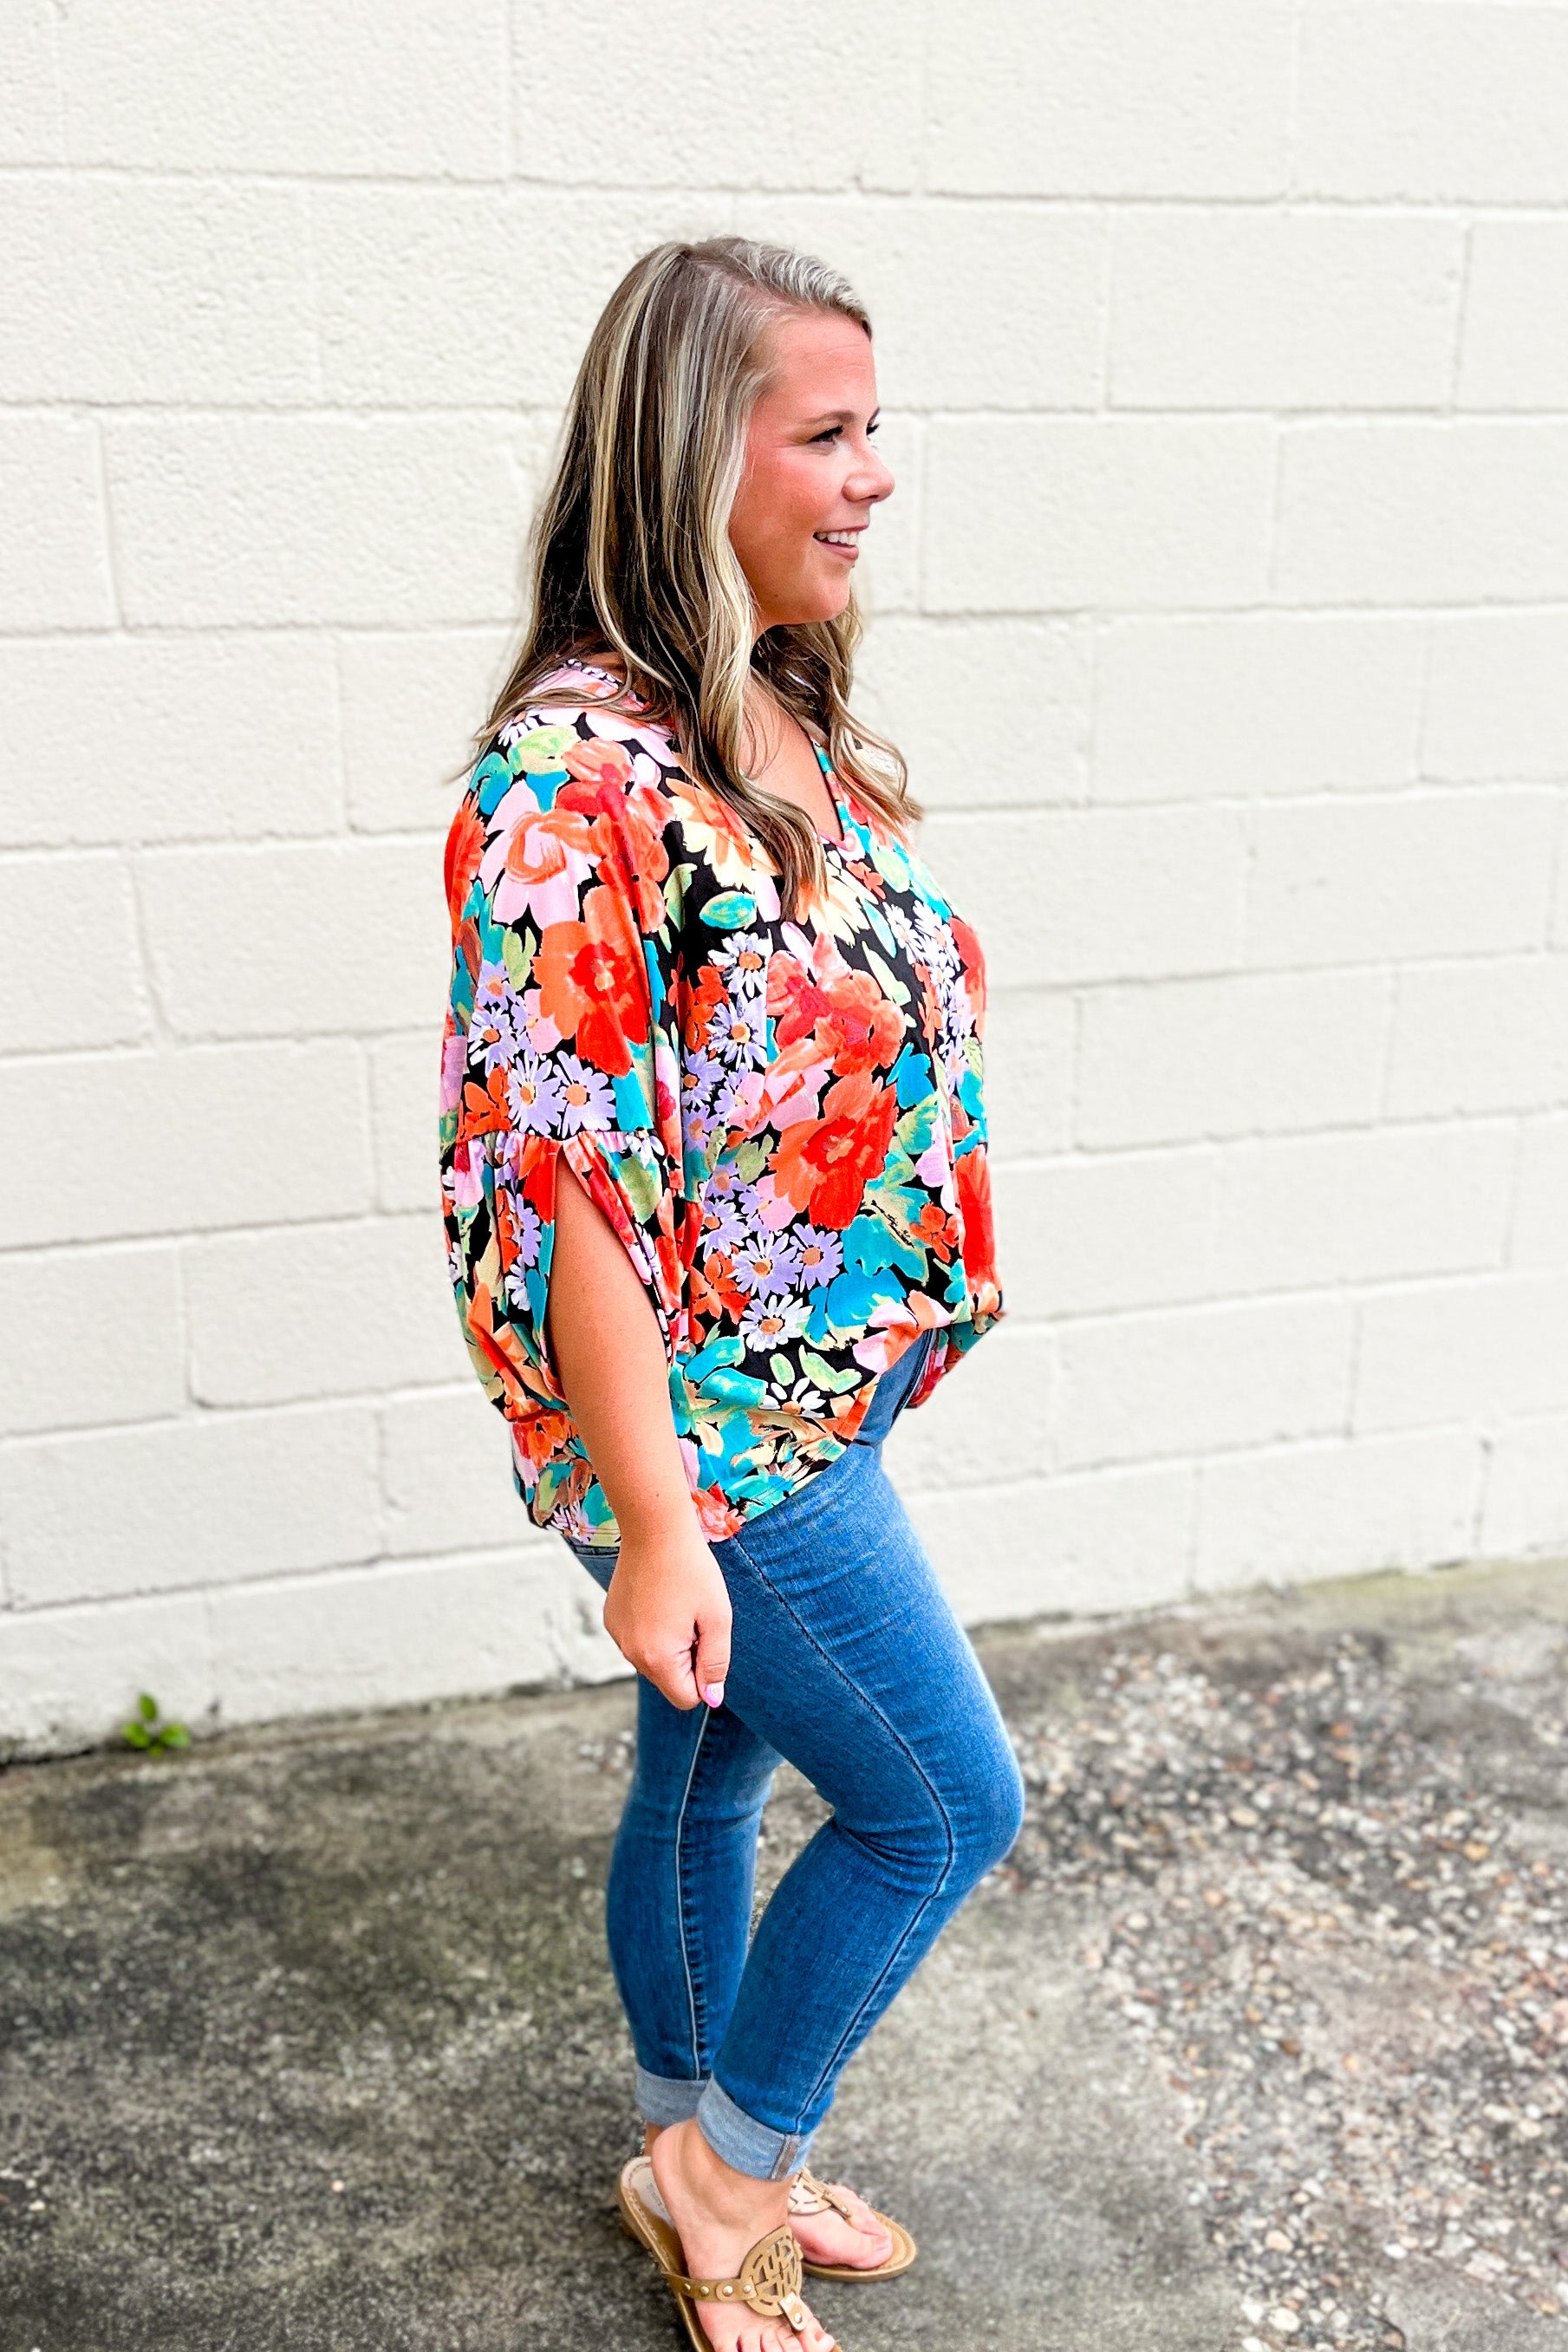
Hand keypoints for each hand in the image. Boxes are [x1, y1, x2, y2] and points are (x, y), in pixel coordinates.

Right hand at [602, 1522, 732, 1711]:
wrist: (655, 1529)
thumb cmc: (692, 1571)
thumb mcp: (717, 1618)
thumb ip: (716, 1663)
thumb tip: (712, 1699)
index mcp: (657, 1659)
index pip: (686, 1698)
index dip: (704, 1676)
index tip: (707, 1640)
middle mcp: (630, 1653)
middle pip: (668, 1680)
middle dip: (686, 1658)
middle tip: (694, 1617)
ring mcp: (617, 1636)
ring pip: (653, 1660)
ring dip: (669, 1643)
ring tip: (677, 1604)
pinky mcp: (611, 1619)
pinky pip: (638, 1639)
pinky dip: (652, 1628)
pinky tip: (659, 1597)